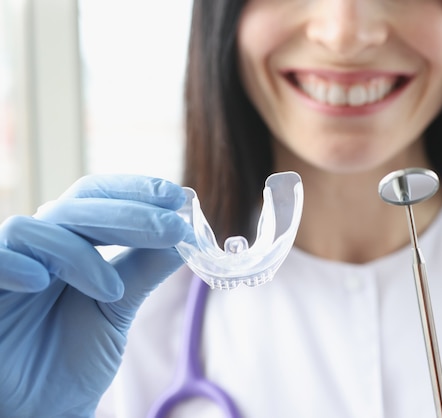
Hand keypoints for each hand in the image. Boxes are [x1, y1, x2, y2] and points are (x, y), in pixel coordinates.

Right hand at [0, 174, 191, 416]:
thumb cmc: (73, 358)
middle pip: (75, 206)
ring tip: (113, 291)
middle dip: (128, 214)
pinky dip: (16, 264)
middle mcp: (38, 247)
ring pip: (33, 229)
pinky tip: (41, 282)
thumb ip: (144, 268)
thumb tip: (186, 233)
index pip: (98, 198)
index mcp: (69, 242)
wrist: (41, 411)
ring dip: (79, 253)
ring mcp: (8, 267)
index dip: (135, 191)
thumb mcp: (118, 308)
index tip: (178, 196)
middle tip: (174, 227)